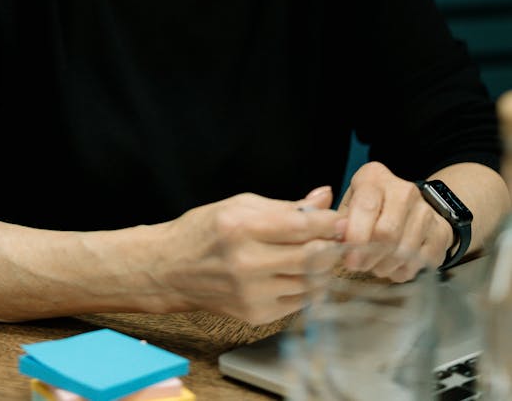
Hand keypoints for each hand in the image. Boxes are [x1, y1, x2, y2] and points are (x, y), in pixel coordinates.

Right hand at [158, 186, 345, 324]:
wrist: (171, 269)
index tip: (340, 220)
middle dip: (332, 246)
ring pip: (310, 283)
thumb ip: (286, 206)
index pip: (302, 227)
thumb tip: (324, 197)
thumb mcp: (241, 205)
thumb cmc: (205, 231)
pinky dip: (306, 286)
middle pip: (312, 257)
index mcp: (242, 228)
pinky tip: (298, 273)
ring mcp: (252, 294)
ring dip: (322, 268)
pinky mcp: (255, 315)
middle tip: (337, 238)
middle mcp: (248, 264)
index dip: (328, 223)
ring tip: (318, 254)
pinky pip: (298, 302)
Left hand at [338, 161, 453, 280]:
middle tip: (358, 265)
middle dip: (369, 256)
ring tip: (375, 265)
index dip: (356, 236)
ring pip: (404, 251)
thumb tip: (337, 235)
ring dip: (385, 266)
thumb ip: (340, 219)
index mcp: (375, 177)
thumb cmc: (369, 208)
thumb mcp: (350, 205)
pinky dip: (403, 271)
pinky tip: (394, 267)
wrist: (411, 208)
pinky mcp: (441, 232)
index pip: (366, 206)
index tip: (348, 257)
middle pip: (387, 233)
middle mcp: (404, 189)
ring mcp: (426, 211)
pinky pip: (421, 262)